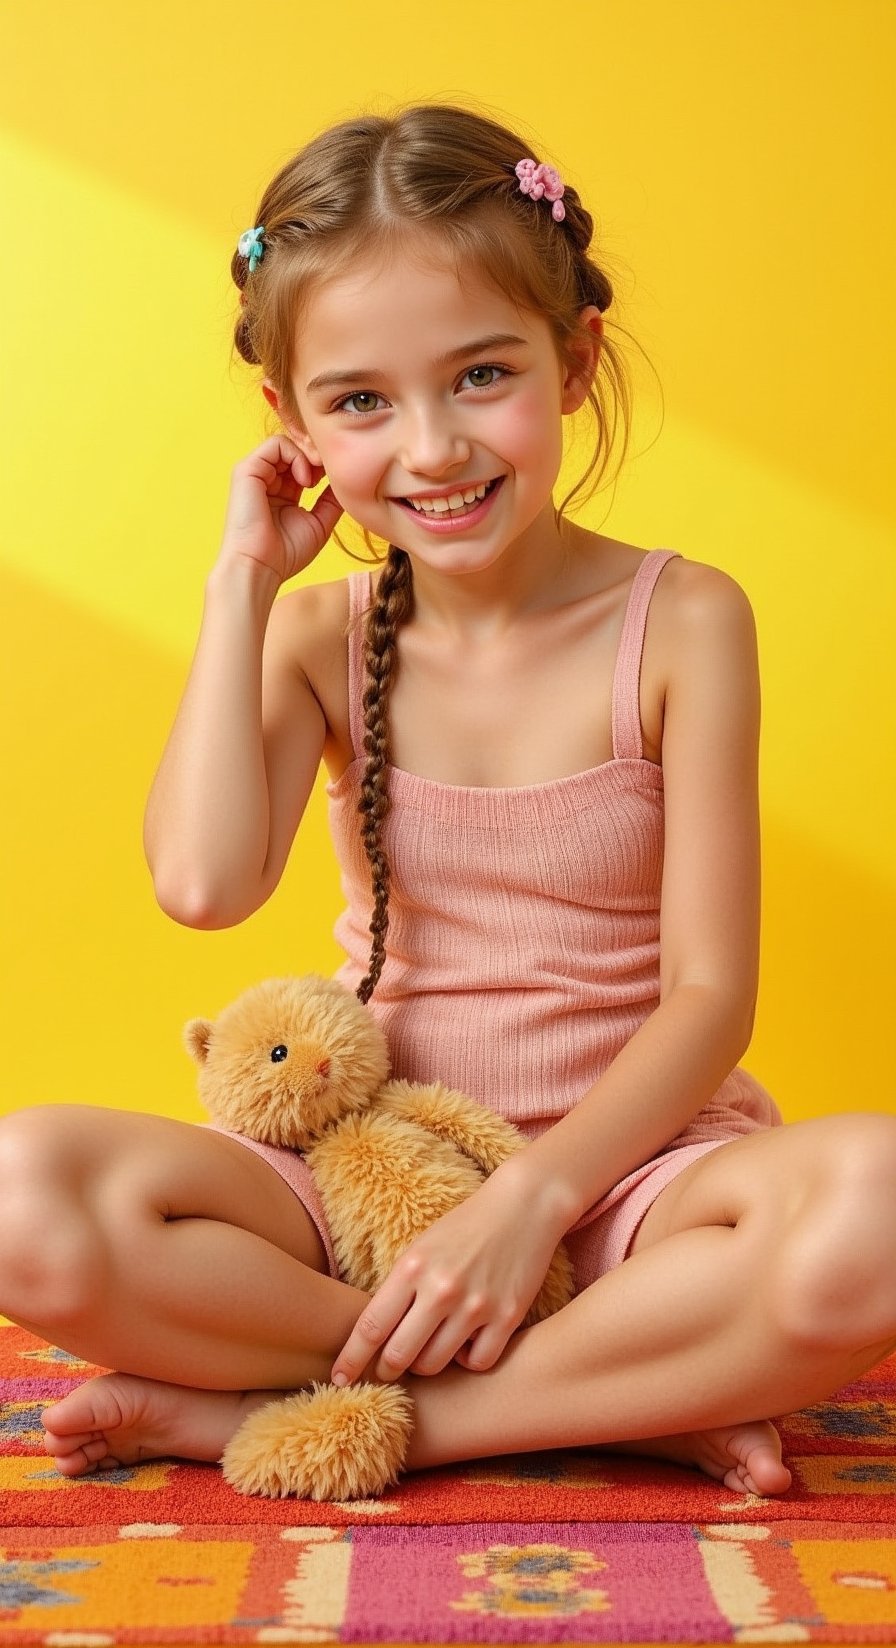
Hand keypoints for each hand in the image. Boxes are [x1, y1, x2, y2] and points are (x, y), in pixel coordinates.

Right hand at [218, 436, 342, 585]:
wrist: (260, 567)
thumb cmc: (285, 553)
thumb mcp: (319, 524)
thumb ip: (331, 501)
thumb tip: (346, 482)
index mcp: (282, 492)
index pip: (305, 464)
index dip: (323, 465)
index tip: (338, 477)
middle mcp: (268, 480)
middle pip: (298, 450)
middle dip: (318, 456)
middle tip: (331, 471)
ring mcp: (256, 473)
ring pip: (288, 443)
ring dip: (309, 455)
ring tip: (317, 479)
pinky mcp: (247, 469)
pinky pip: (276, 444)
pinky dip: (296, 456)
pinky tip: (305, 480)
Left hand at [331, 1163, 564, 1385]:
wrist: (522, 1206)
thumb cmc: (464, 1227)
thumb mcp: (421, 1248)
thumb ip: (400, 1289)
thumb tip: (376, 1337)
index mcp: (412, 1267)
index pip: (371, 1326)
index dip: (351, 1360)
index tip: (338, 1379)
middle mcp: (441, 1289)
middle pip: (399, 1356)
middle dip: (387, 1369)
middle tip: (388, 1369)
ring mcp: (476, 1305)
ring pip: (435, 1364)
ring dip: (427, 1363)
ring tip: (432, 1344)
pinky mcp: (507, 1317)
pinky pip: (476, 1362)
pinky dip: (468, 1359)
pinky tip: (468, 1341)